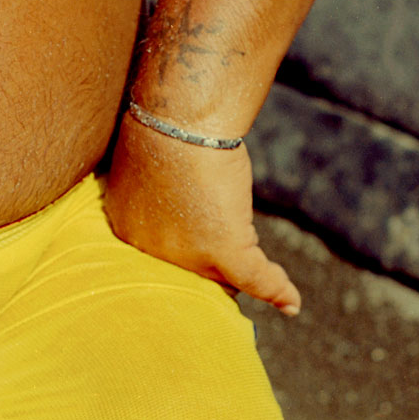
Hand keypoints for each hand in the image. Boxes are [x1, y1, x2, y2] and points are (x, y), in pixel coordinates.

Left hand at [105, 116, 301, 314]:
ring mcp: (184, 253)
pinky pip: (254, 279)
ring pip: (222, 275)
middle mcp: (150, 249)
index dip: (182, 255)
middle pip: (189, 271)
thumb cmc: (165, 125)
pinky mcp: (223, 249)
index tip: (199, 249)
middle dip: (209, 272)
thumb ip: (159, 191)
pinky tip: (291, 303)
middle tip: (228, 277)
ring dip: (242, 278)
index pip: (159, 256)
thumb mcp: (152, 161)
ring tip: (265, 280)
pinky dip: (276, 291)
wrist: (181, 116)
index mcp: (126, 226)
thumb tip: (181, 196)